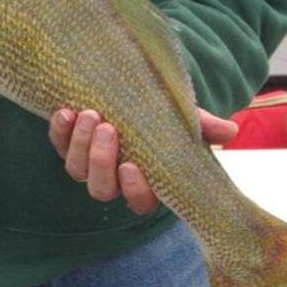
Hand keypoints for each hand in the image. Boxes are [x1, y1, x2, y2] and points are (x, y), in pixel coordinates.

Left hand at [48, 106, 238, 214]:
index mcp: (144, 178)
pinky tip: (66, 110)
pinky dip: (59, 129)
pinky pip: (56, 145)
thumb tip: (230, 131)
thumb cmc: (157, 109)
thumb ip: (201, 124)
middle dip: (102, 161)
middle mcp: (114, 176)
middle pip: (102, 189)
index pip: (140, 202)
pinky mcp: (65, 142)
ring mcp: (87, 161)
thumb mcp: (180, 115)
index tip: (132, 165)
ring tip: (90, 114)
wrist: (121, 85)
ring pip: (77, 170)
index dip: (135, 190)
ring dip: (80, 144)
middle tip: (109, 128)